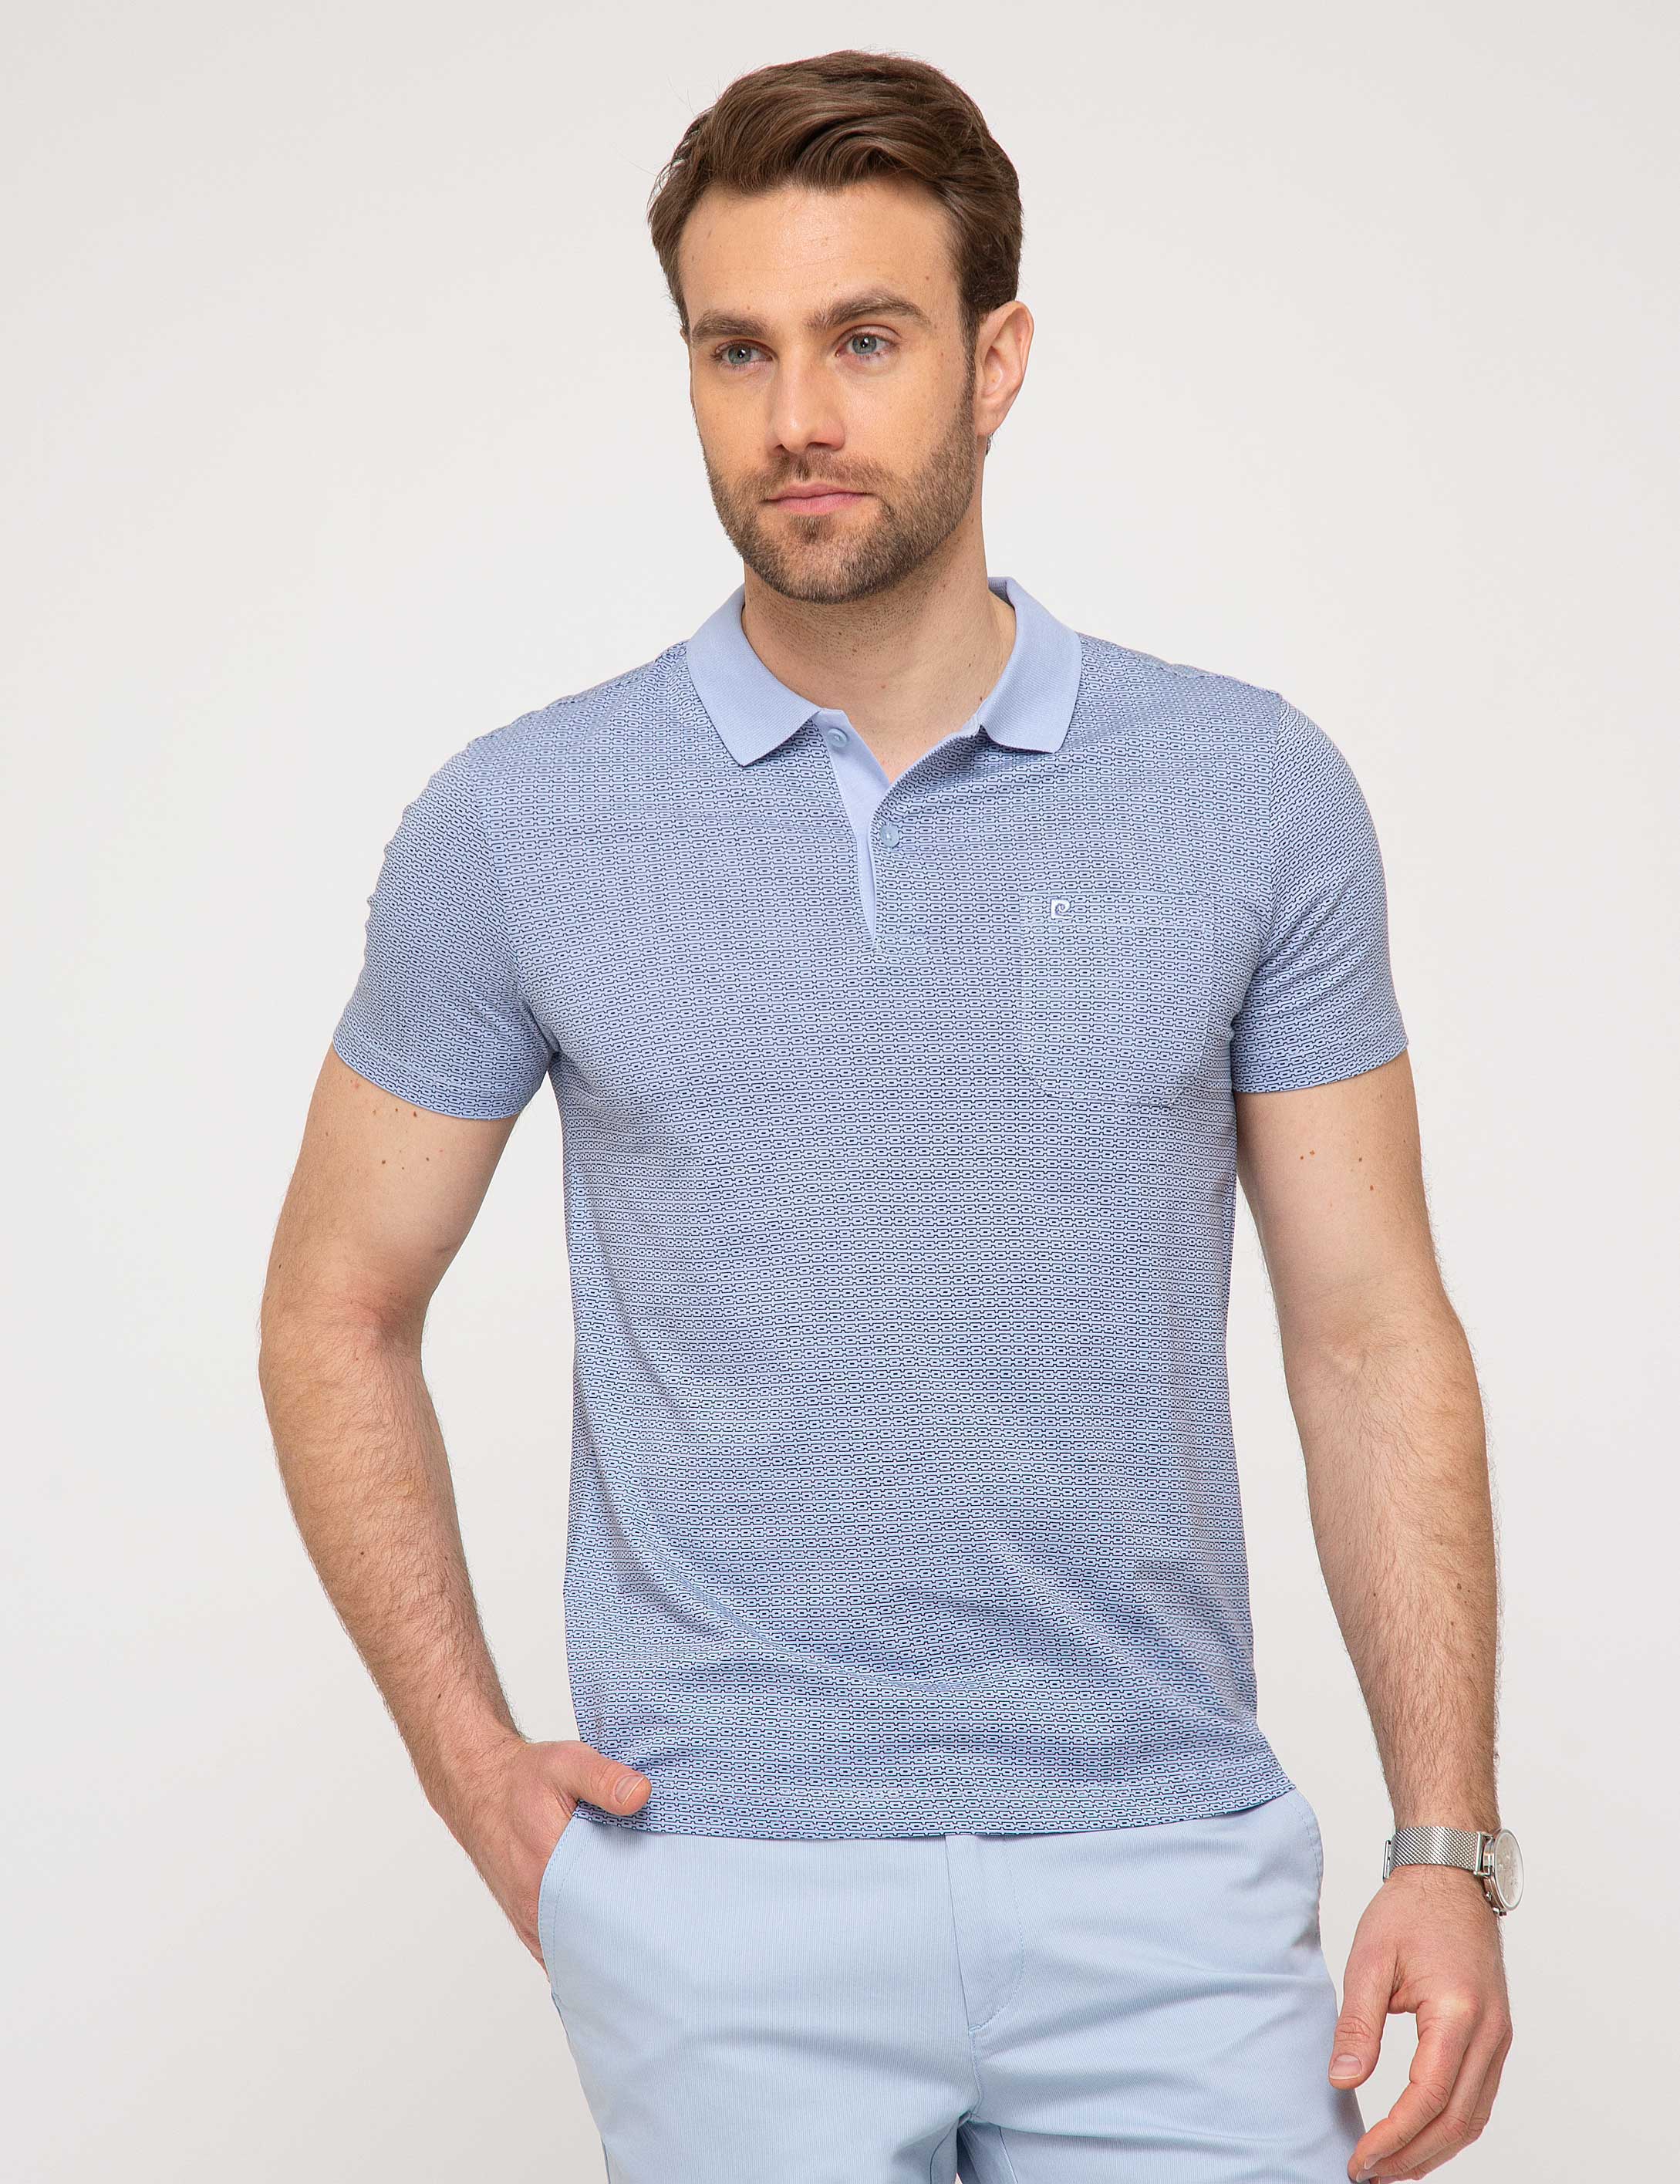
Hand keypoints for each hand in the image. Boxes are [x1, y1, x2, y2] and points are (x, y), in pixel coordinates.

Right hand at [437, 1734, 651, 1966]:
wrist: (481, 1788)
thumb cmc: (524, 1779)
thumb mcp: (567, 1764)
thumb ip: (604, 1779)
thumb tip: (642, 1794)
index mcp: (548, 1870)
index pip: (605, 1913)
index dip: (639, 1916)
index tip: (669, 1911)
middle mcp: (536, 1905)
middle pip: (595, 1940)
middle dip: (630, 1938)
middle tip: (667, 1925)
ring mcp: (531, 1920)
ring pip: (578, 1952)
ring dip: (608, 1947)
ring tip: (646, 1936)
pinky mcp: (529, 1923)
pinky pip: (562, 1952)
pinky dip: (586, 1951)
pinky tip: (613, 1943)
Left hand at [1330, 1865, 1513, 2179]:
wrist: (1450, 1878)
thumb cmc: (1409, 1911)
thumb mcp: (1370, 1960)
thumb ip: (1357, 2025)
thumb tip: (1341, 2082)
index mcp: (1458, 2013)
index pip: (1426, 2098)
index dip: (1393, 2137)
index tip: (1360, 2161)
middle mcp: (1489, 2033)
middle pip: (1456, 2121)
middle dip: (1411, 2157)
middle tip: (1368, 2175)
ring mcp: (1499, 2038)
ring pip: (1473, 2118)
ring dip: (1433, 2150)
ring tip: (1389, 2169)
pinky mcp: (1495, 2037)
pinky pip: (1479, 2098)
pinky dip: (1450, 2128)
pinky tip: (1419, 2139)